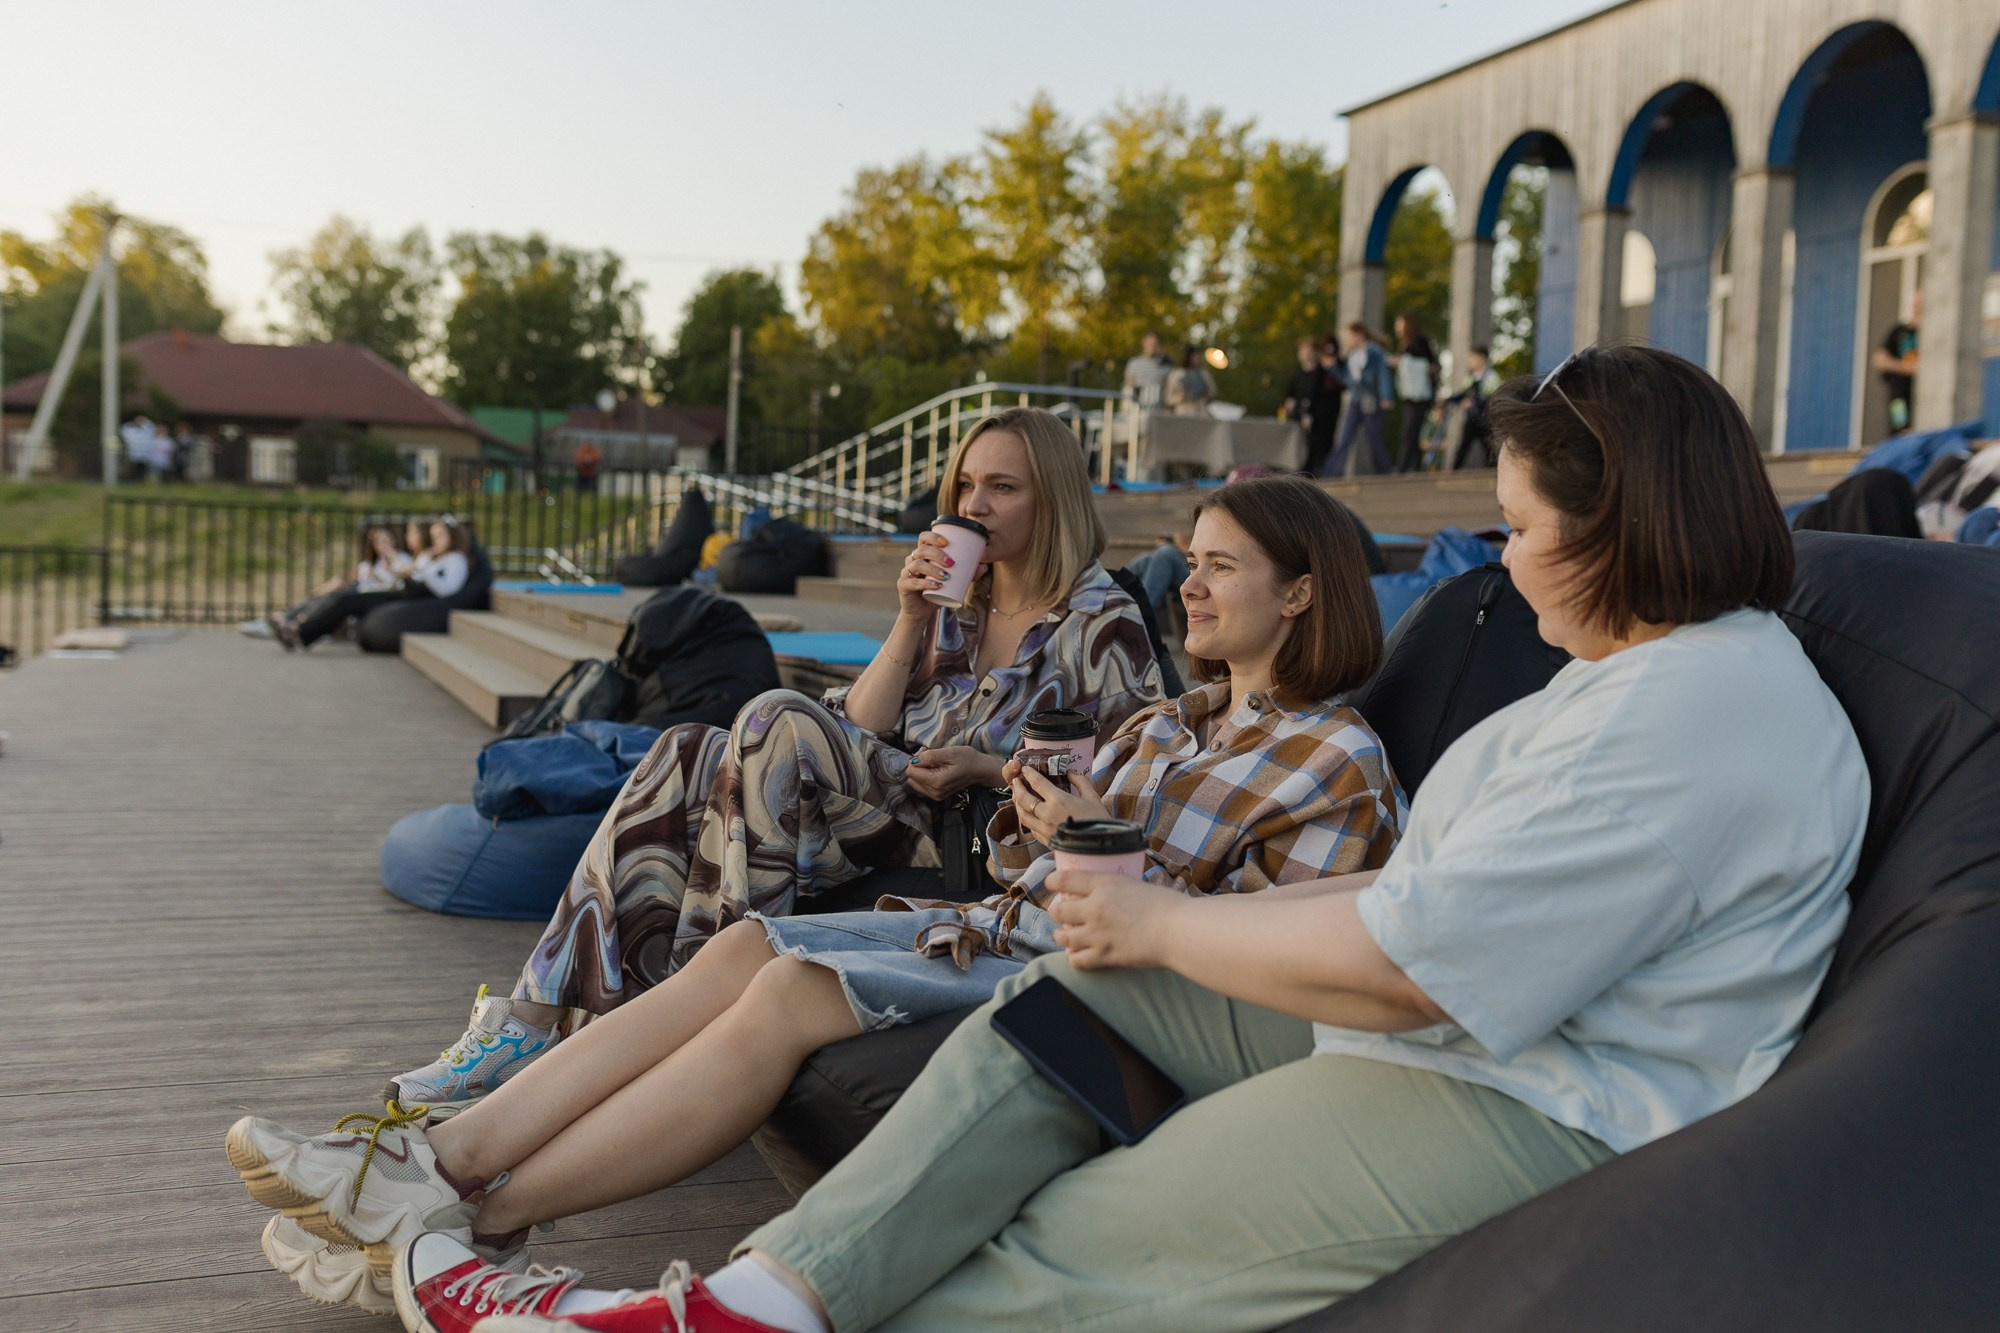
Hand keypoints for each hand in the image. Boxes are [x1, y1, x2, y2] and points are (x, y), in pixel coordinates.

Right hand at [894, 532, 983, 623]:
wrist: (922, 612)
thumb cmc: (937, 592)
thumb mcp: (953, 583)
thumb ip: (967, 575)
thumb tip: (984, 567)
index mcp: (923, 555)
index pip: (923, 538)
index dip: (933, 537)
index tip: (946, 542)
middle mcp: (913, 560)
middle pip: (922, 550)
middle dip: (937, 554)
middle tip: (951, 563)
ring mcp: (906, 572)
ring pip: (917, 564)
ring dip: (933, 569)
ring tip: (946, 576)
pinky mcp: (903, 585)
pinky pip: (912, 582)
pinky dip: (925, 583)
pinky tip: (936, 586)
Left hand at [904, 745, 1003, 799]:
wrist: (981, 771)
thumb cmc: (968, 759)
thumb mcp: (950, 752)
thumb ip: (930, 756)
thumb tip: (914, 760)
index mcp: (936, 782)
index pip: (911, 772)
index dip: (916, 759)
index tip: (927, 752)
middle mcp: (934, 792)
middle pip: (911, 778)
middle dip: (918, 765)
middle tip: (930, 755)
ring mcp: (936, 796)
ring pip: (915, 782)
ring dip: (921, 770)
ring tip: (935, 762)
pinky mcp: (937, 796)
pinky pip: (922, 786)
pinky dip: (925, 776)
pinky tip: (936, 768)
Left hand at [1009, 763, 1109, 845]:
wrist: (1100, 847)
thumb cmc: (1098, 821)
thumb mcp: (1093, 797)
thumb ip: (1081, 781)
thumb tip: (1070, 773)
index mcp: (1059, 800)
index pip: (1037, 783)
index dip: (1029, 774)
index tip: (1025, 769)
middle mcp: (1047, 814)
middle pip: (1024, 799)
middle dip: (1017, 788)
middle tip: (1016, 781)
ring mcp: (1044, 829)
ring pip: (1023, 816)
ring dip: (1018, 805)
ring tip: (1017, 797)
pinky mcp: (1046, 840)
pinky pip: (1031, 829)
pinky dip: (1027, 820)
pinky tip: (1029, 815)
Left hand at [1047, 870, 1181, 969]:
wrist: (1179, 930)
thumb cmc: (1169, 905)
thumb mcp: (1138, 885)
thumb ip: (1119, 889)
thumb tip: (1114, 894)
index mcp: (1104, 884)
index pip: (1064, 879)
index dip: (1052, 881)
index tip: (1051, 883)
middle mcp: (1094, 908)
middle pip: (1057, 911)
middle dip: (1056, 912)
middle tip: (1061, 914)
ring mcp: (1097, 933)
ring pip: (1062, 937)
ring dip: (1061, 936)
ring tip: (1064, 936)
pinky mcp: (1104, 956)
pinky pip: (1076, 960)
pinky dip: (1074, 958)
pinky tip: (1077, 955)